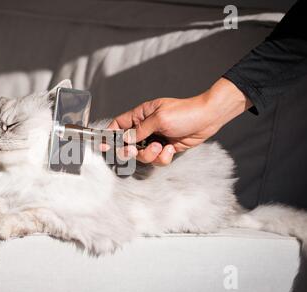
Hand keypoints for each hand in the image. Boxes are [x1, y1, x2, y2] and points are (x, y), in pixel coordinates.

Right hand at [107, 78, 251, 164]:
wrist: (207, 119)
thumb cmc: (185, 112)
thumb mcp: (159, 118)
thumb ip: (140, 130)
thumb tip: (126, 139)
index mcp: (140, 115)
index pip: (118, 125)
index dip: (109, 135)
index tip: (104, 145)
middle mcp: (145, 128)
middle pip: (127, 145)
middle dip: (131, 151)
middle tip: (135, 150)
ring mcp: (155, 139)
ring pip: (142, 155)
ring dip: (150, 155)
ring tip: (161, 147)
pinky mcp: (165, 149)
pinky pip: (157, 159)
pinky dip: (163, 157)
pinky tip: (171, 148)